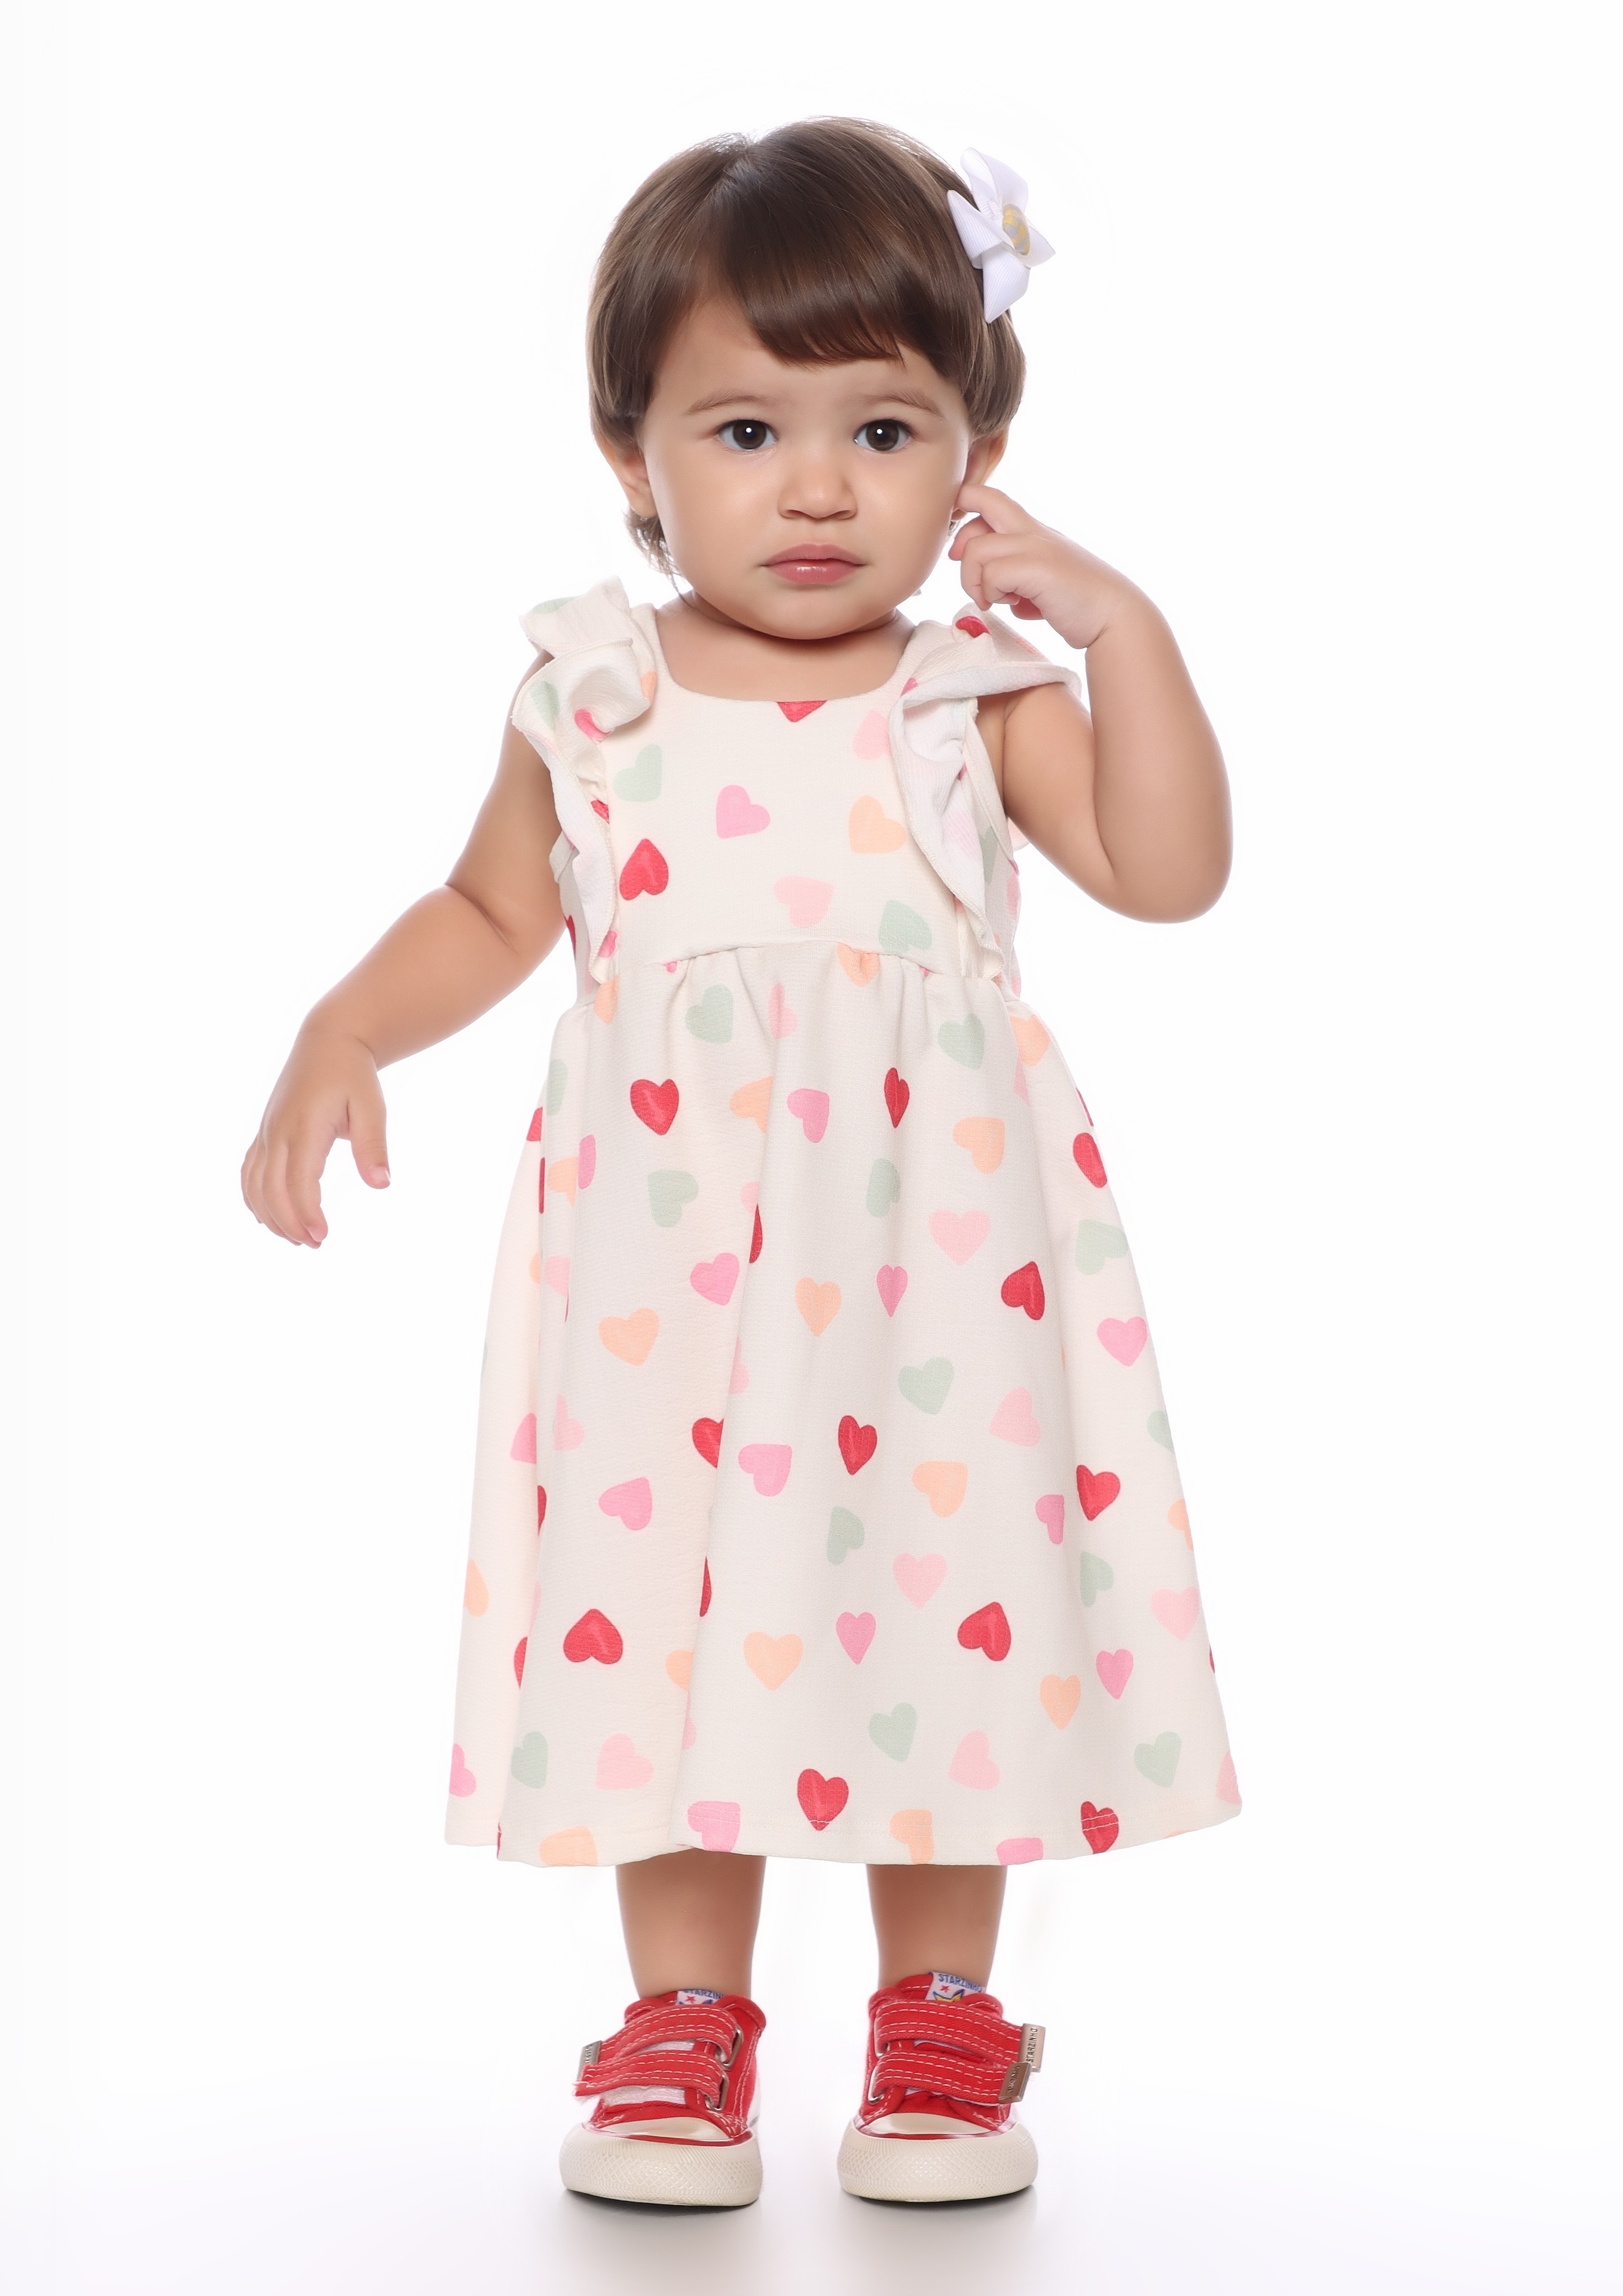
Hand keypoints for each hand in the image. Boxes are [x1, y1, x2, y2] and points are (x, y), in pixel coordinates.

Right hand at [241, 1022, 389, 1246]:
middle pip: (271, 1189)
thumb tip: (381, 1184)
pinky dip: (254, 1199)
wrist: (328, 1041)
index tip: (322, 1236)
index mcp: (304, 1126)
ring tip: (296, 1239)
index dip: (306, 1213)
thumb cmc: (353, 1075)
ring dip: (270, 1216)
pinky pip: (249, 1172)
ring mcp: (266, 1132)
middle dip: (289, 1223)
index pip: (298, 1181)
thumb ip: (373, 1146)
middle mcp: (278, 1131)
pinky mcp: (264, 1133)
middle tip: (315, 1245)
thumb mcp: (372, 1106)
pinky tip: (271, 1218)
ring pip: (254, 1185)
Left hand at [948, 484, 1135, 650]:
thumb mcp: (1042, 585)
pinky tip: (1011, 605)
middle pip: (982, 499)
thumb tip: (1006, 598)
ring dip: (973, 580)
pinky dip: (991, 594)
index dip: (967, 508)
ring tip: (991, 600)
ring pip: (976, 549)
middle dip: (959, 535)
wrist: (1114, 617)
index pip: (991, 499)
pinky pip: (992, 574)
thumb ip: (1020, 583)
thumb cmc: (1080, 604)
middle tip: (961, 566)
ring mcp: (1036, 547)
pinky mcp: (1038, 568)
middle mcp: (1033, 531)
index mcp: (1034, 530)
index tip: (959, 544)